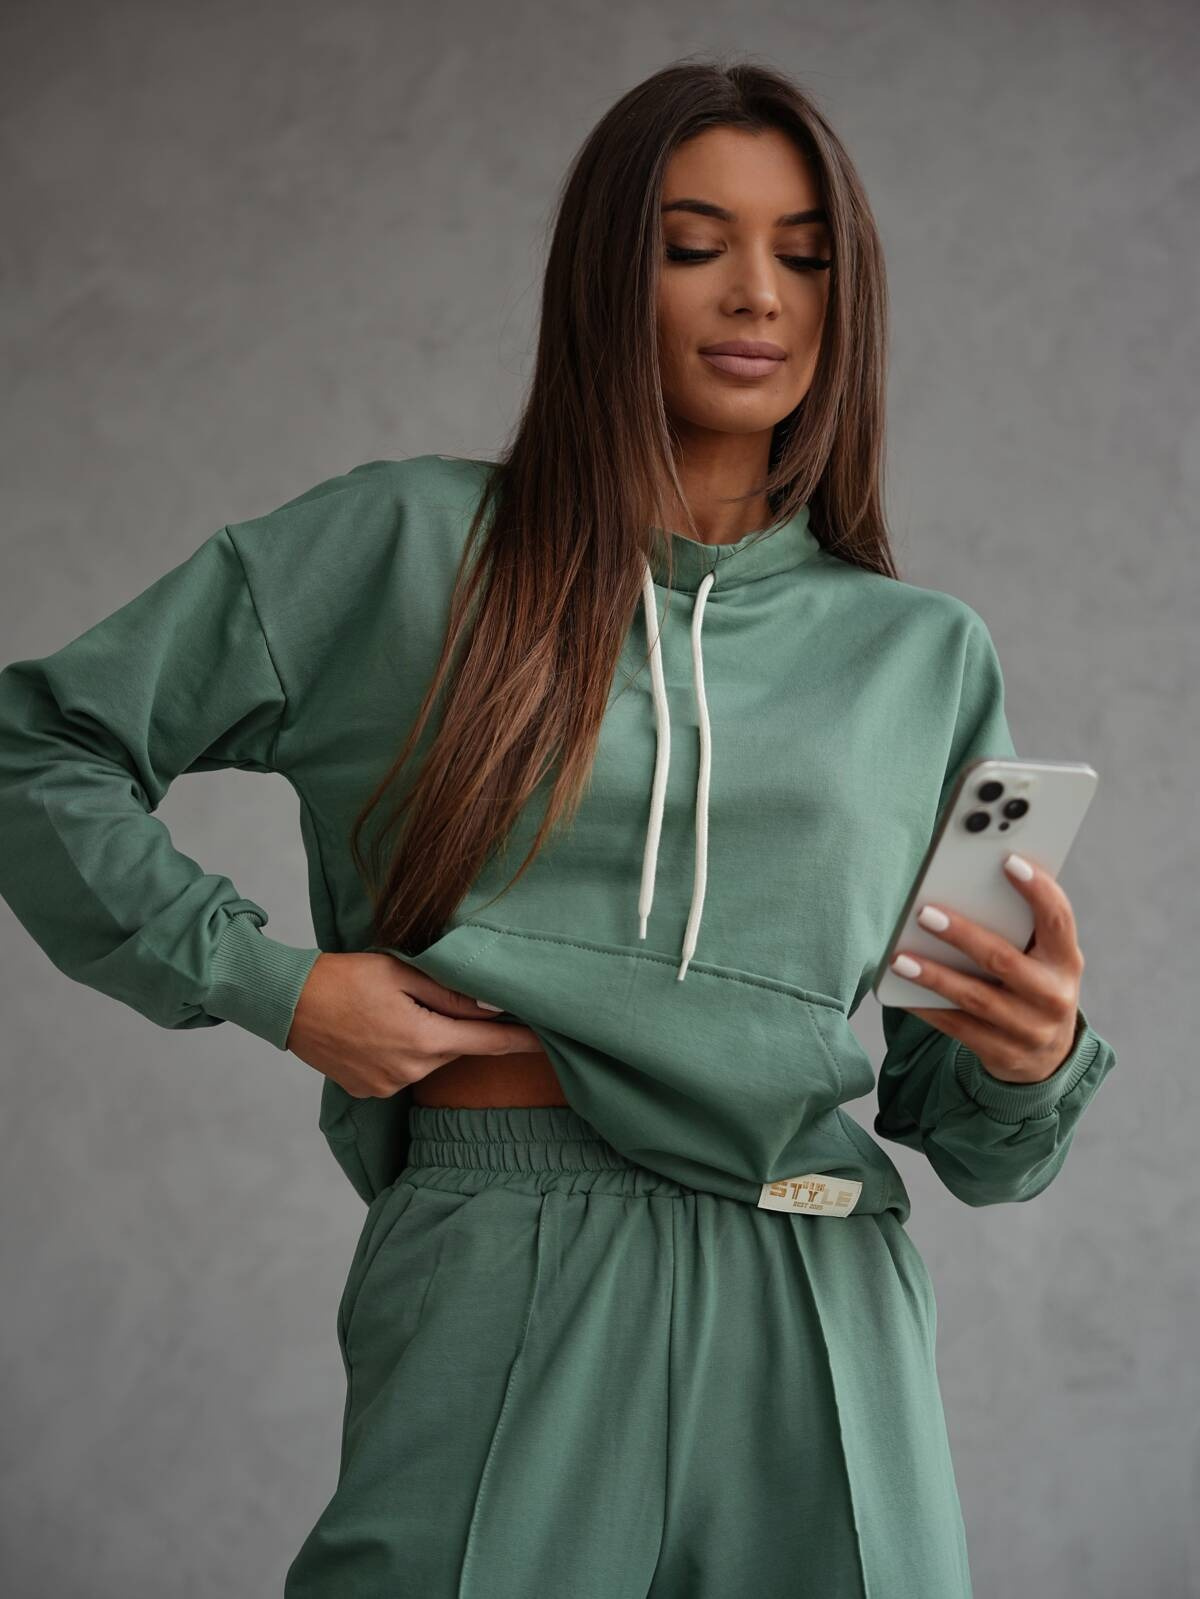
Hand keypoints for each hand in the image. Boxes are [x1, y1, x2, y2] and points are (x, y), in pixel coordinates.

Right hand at [285, 952, 544, 1098]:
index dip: (522, 1041)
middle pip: (456, 1048)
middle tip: (430, 995)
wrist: (287, 1002)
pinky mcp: (369, 1091)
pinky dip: (401, 1050)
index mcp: (423, 1039)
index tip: (552, 1041)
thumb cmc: (344, 977)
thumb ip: (450, 993)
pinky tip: (377, 1028)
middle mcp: (410, 1071)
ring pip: (429, 1059)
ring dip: (426, 1037)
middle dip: (457, 1026)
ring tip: (392, 1008)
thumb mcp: (401, 972)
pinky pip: (403, 1070)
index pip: (488, 1043)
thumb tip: (491, 1006)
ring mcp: (388, 1085)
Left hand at [889, 851, 1083, 1083]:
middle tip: (924, 913)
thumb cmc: (1035, 983)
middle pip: (1003, 960)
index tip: (1009, 861)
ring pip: (974, 998)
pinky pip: (956, 1027)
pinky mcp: (1001, 1053)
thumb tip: (966, 882)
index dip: (1038, 889)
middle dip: (961, 935)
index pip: (1058, 919)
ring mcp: (1029, 1030)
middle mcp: (1053, 996)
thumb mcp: (1043, 957)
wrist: (1047, 1057)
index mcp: (1066, 961)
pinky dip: (926, 1007)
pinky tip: (900, 991)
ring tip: (899, 958)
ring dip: (933, 976)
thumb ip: (1019, 926)